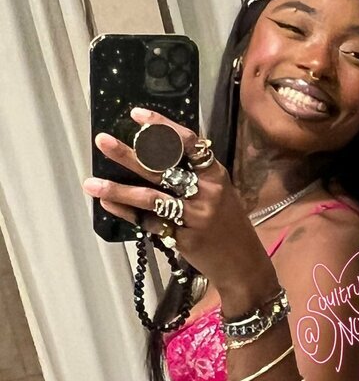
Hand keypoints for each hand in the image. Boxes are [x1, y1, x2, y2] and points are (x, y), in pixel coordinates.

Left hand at [84, 108, 269, 289]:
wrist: (243, 265)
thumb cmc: (229, 225)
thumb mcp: (220, 194)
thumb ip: (196, 175)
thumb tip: (154, 152)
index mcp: (216, 175)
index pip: (189, 143)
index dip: (162, 127)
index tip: (136, 115)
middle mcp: (207, 192)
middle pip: (163, 168)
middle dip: (129, 154)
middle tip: (102, 141)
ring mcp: (195, 216)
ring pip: (151, 198)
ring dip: (118, 190)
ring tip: (91, 183)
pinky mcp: (184, 238)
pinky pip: (150, 223)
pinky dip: (127, 214)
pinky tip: (108, 206)